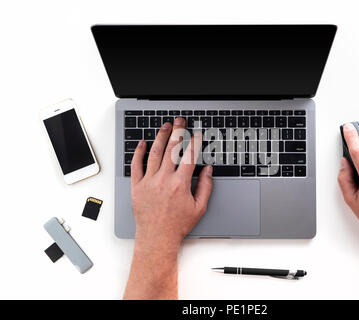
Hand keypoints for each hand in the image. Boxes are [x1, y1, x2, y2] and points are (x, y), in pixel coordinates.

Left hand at [130, 117, 212, 252]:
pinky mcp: (137, 186)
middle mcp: (163, 180)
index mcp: (180, 184)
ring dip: (160, 137)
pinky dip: (139, 152)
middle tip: (180, 121)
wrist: (157, 237)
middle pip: (171, 149)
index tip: (197, 133)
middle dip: (177, 132)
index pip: (189, 156)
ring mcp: (148, 182)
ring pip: (154, 153)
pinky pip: (136, 165)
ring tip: (165, 126)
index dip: (195, 142)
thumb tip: (208, 170)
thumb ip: (205, 187)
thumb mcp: (199, 207)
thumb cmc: (177, 225)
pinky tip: (143, 143)